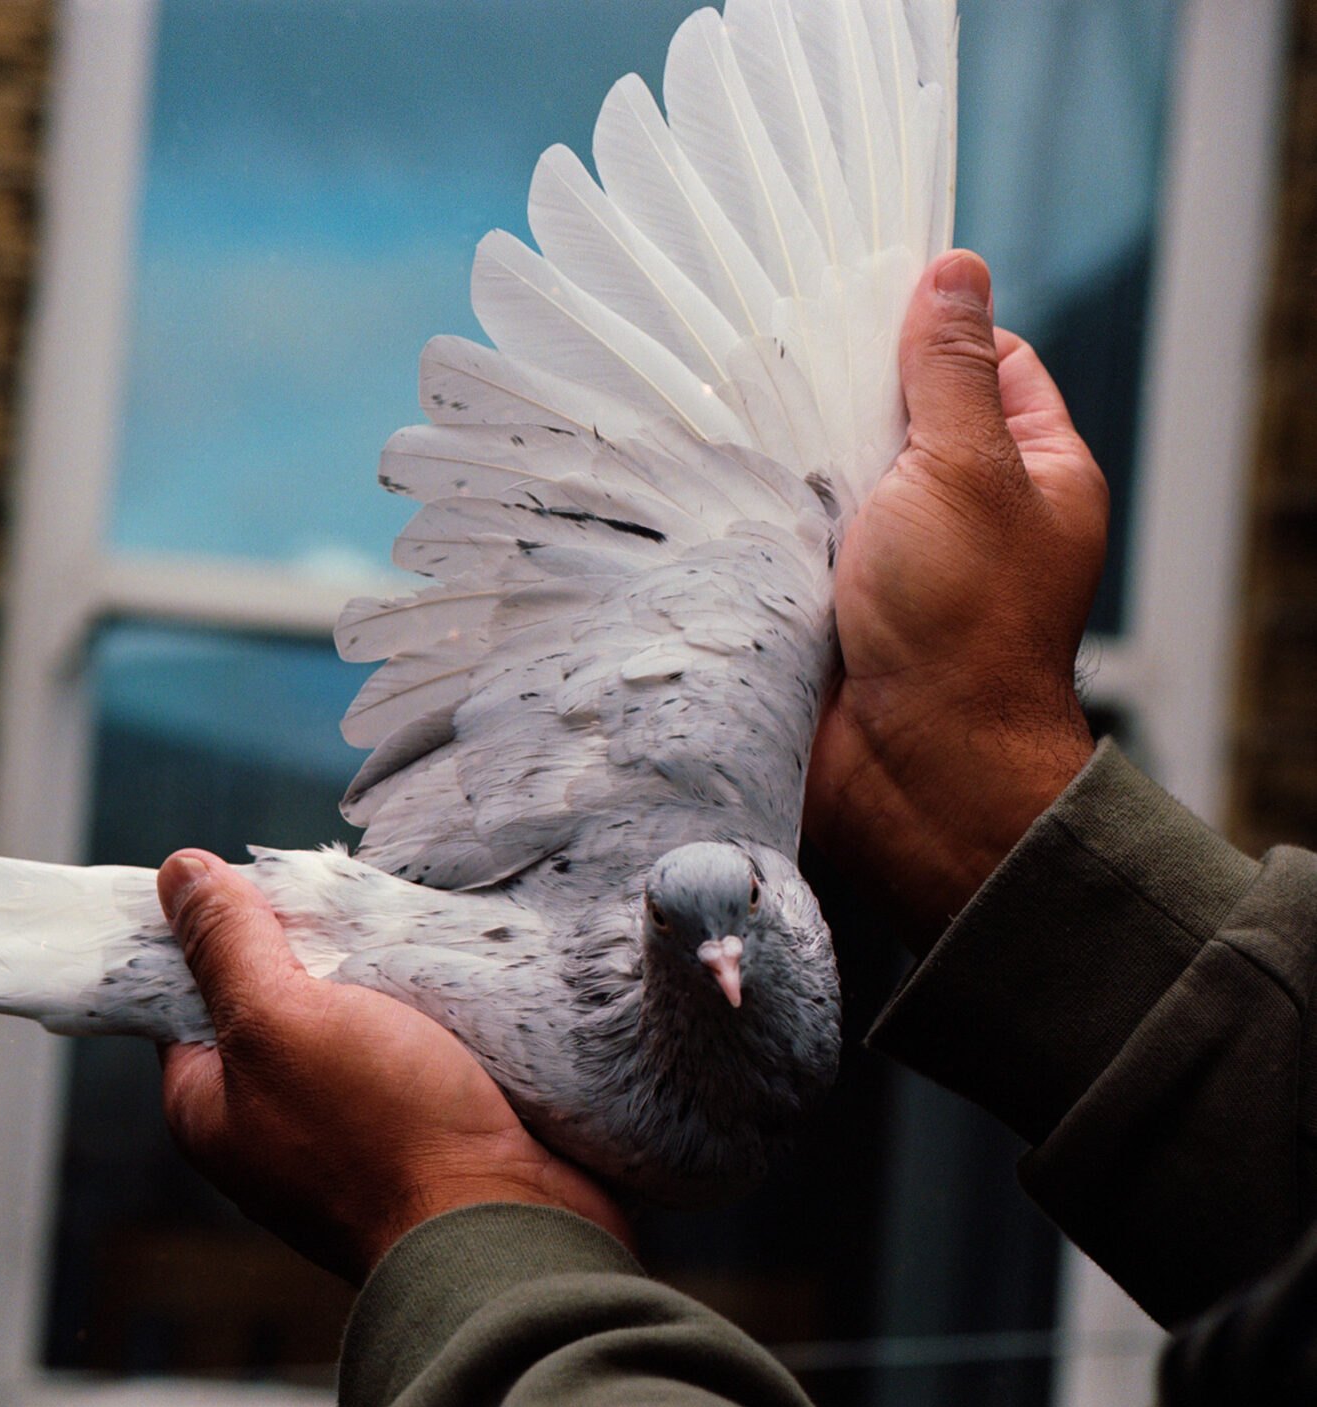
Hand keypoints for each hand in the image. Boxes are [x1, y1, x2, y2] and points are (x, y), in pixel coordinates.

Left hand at [157, 852, 632, 1281]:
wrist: (510, 1230)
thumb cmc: (381, 1135)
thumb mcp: (281, 1020)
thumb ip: (228, 946)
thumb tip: (176, 873)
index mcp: (211, 1109)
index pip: (186, 996)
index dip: (215, 932)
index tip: (262, 883)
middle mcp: (273, 1128)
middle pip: (278, 1002)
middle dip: (314, 948)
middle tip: (348, 901)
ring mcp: (353, 1134)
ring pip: (356, 1023)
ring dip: (383, 977)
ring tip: (410, 930)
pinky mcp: (427, 1132)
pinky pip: (419, 1051)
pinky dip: (434, 1012)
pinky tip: (456, 978)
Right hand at [805, 249, 1107, 949]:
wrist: (910, 776)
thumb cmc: (963, 627)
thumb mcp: (968, 468)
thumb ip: (950, 370)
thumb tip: (953, 271)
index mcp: (1034, 474)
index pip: (991, 362)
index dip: (933, 329)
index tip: (864, 308)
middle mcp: (970, 515)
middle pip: (904, 416)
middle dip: (847, 395)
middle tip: (785, 361)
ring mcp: (900, 564)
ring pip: (842, 478)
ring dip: (800, 461)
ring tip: (746, 421)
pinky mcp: (836, 608)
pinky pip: (798, 540)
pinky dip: (769, 520)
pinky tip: (731, 492)